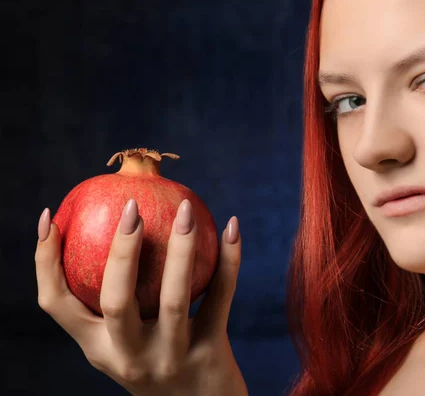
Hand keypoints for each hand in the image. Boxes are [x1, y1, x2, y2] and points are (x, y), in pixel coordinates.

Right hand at [34, 199, 248, 395]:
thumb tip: (115, 234)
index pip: (57, 305)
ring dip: (180, 249)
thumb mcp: (129, 346)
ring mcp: (171, 359)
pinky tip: (231, 226)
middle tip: (131, 207)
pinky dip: (229, 260)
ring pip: (172, 299)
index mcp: (99, 349)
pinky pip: (220, 297)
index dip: (46, 262)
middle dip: (120, 252)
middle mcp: (129, 358)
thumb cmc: (161, 365)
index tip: (51, 218)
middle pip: (115, 301)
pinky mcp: (209, 354)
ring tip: (186, 209)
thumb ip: (119, 306)